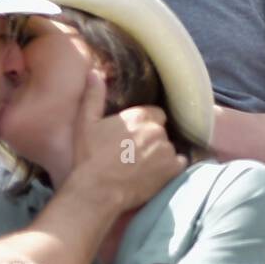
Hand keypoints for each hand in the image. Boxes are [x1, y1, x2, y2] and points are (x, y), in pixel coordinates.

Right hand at [68, 69, 184, 210]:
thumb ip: (94, 96)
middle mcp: (156, 130)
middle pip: (162, 132)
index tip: (133, 137)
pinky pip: (179, 164)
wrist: (97, 191)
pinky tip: (155, 175)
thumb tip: (94, 72)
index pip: (155, 114)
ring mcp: (166, 151)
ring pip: (169, 148)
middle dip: (152, 140)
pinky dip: (171, 168)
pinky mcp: (171, 170)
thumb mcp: (85, 123)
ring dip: (160, 155)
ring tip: (143, 167)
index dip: (145, 125)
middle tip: (135, 154)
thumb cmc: (88, 157)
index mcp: (139, 116)